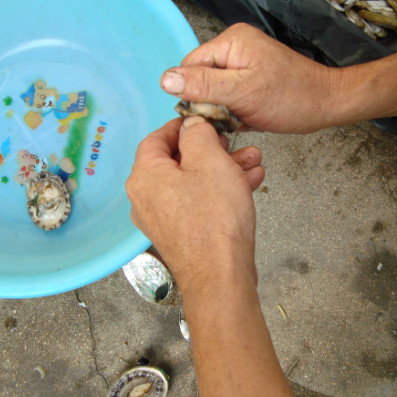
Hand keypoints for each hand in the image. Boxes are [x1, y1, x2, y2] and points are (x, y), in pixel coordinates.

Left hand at [126, 116, 264, 293]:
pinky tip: (248, 184)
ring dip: (222, 169)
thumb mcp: (210, 160)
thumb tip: (191, 125)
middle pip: (177, 161)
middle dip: (212, 149)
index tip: (204, 121)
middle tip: (234, 143)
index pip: (156, 138)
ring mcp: (162, 219)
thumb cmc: (214, 218)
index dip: (182, 126)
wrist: (221, 275)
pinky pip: (197, 203)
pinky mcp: (180, 235)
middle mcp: (146, 198)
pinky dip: (219, 191)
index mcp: (145, 176)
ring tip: (252, 162)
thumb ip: (198, 134)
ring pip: (192, 183)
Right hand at [160, 23, 346, 133]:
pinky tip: (248, 118)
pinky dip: (233, 112)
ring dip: (223, 111)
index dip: (194, 93)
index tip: (211, 112)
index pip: (189, 67)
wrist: (326, 104)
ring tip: (243, 118)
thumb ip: (203, 85)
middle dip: (210, 104)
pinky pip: (227, 97)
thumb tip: (166, 80)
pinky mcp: (249, 79)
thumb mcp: (242, 93)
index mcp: (230, 41)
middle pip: (200, 80)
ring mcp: (243, 63)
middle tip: (231, 117)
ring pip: (213, 92)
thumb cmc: (292, 97)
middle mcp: (234, 47)